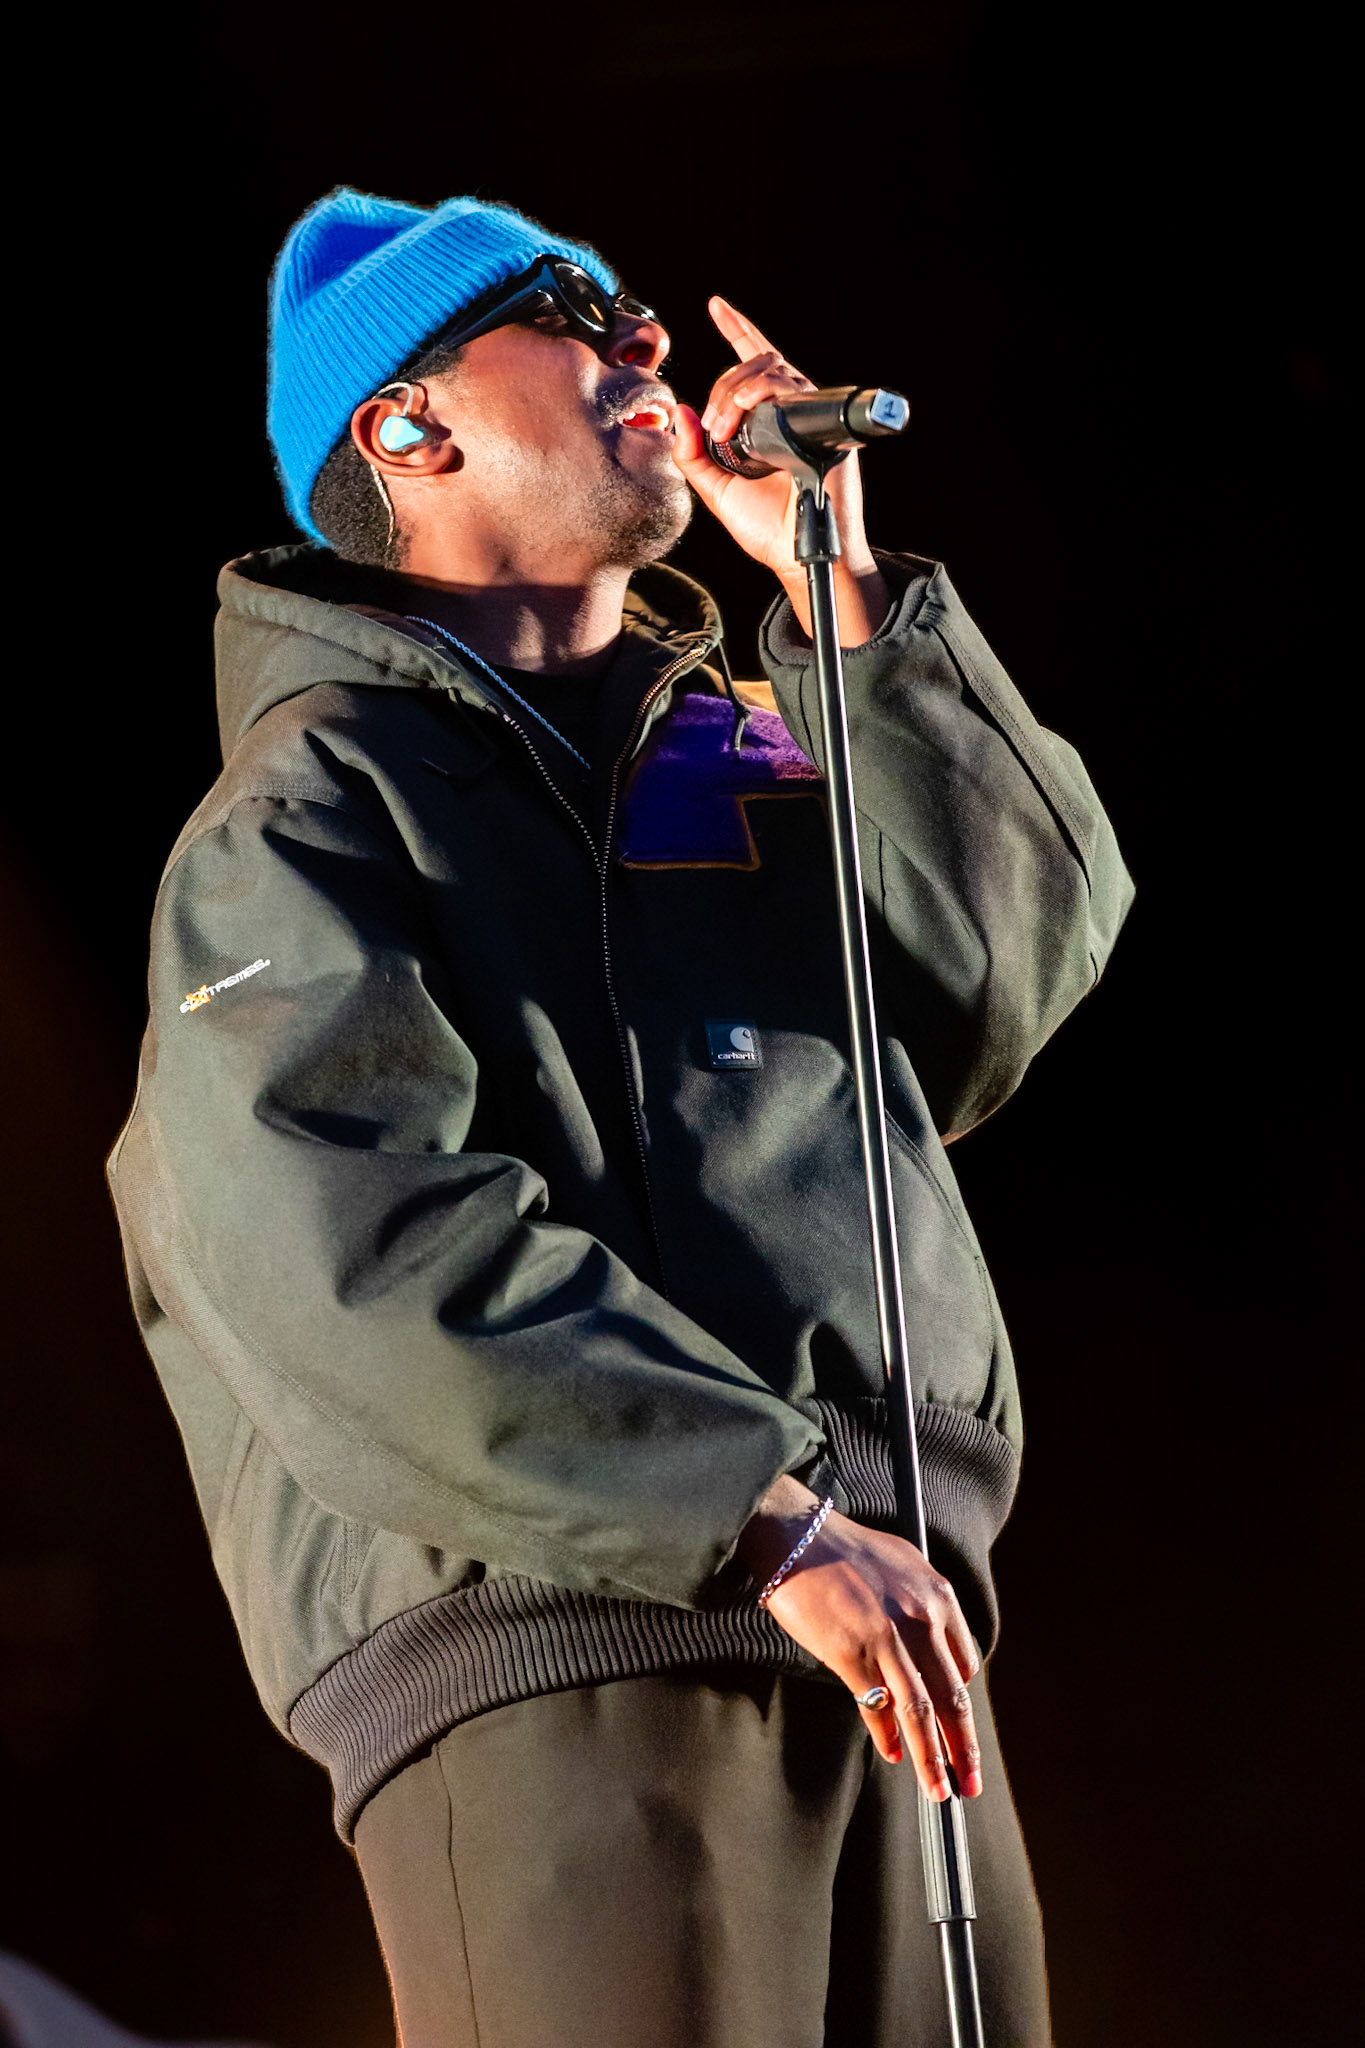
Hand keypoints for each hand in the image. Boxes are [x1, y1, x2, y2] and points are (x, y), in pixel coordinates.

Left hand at [671, 297, 890, 645]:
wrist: (797, 556)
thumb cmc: (766, 528)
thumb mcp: (715, 489)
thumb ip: (692, 454)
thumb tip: (681, 412)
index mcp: (769, 421)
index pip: (754, 365)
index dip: (738, 330)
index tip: (716, 306)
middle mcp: (793, 412)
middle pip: (756, 364)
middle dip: (724, 385)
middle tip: (711, 425)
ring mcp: (811, 416)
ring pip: (772, 369)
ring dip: (738, 389)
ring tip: (723, 425)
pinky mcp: (825, 426)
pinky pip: (793, 388)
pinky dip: (762, 392)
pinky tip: (742, 410)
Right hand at [735, 1475, 982, 1800]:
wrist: (796, 1536)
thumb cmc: (843, 1551)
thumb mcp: (901, 1568)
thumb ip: (922, 1610)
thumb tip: (928, 1658)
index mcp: (938, 1597)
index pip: (965, 1665)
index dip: (962, 1706)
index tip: (962, 1732)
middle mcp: (921, 1618)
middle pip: (952, 1697)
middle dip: (963, 1747)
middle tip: (969, 1782)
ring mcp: (887, 1638)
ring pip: (921, 1712)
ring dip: (932, 1759)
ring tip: (938, 1789)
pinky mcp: (852, 1653)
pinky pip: (878, 1706)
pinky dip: (888, 1736)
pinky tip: (892, 1754)